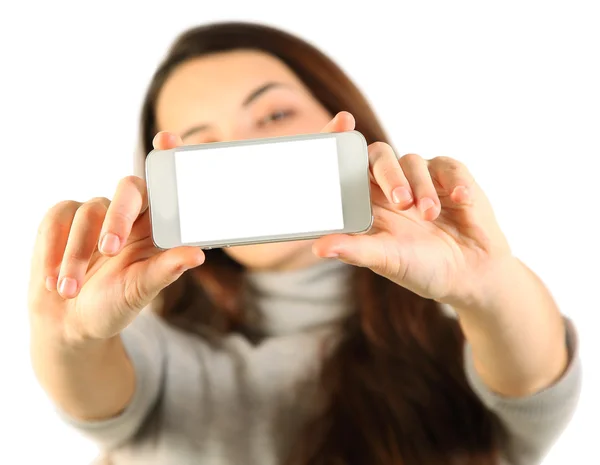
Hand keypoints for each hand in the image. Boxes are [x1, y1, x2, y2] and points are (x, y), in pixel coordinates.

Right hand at [27, 133, 203, 344]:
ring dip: (77, 256)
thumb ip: (165, 271)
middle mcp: (131, 214)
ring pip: (89, 212)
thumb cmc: (114, 306)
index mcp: (158, 227)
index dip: (168, 158)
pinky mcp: (63, 217)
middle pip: (129, 189)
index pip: (167, 186)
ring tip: (70, 291)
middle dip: (118, 217)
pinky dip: (54, 252)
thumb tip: (197, 254)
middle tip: (111, 249)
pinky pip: (57, 220)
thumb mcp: (140, 291)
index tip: (167, 140)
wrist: (69, 324)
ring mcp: (96, 213)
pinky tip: (55, 281)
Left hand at [313, 111, 511, 306]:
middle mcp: (389, 183)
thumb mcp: (385, 260)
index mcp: (366, 199)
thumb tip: (318, 247)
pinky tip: (461, 200)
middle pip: (378, 155)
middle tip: (402, 202)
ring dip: (423, 189)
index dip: (341, 139)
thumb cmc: (420, 267)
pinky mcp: (450, 176)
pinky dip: (454, 182)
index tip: (343, 121)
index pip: (346, 162)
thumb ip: (354, 250)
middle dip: (389, 173)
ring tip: (430, 216)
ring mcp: (420, 177)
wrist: (469, 274)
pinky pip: (448, 166)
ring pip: (413, 161)